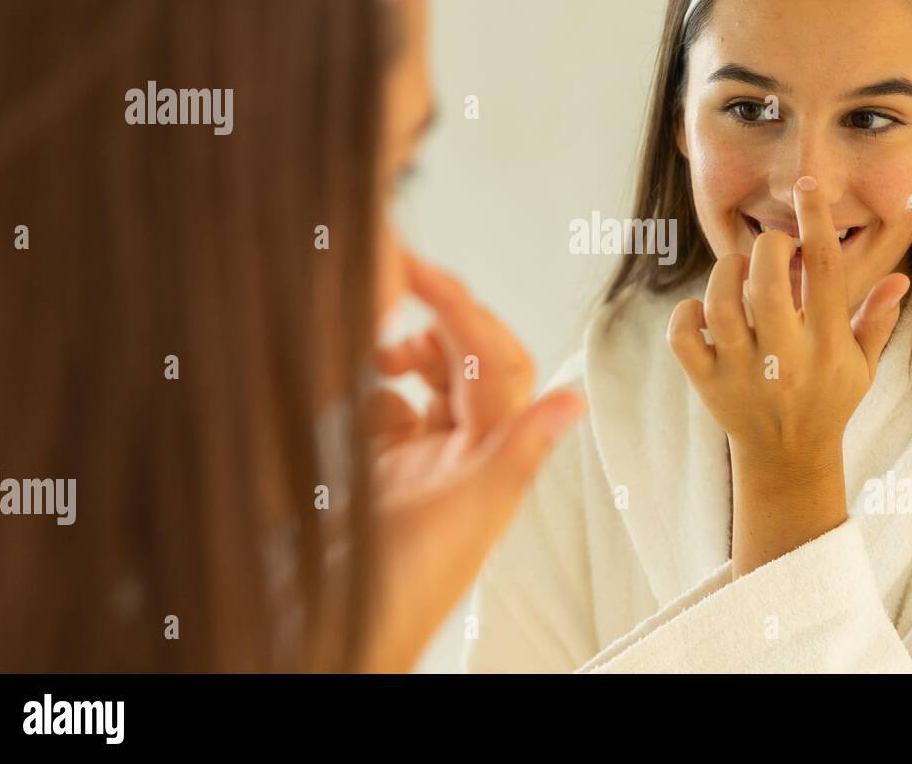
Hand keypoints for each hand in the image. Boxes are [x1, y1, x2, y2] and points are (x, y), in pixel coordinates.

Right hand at [359, 247, 582, 670]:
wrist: (337, 637)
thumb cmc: (405, 590)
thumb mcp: (465, 516)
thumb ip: (515, 455)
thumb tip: (574, 401)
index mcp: (490, 460)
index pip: (497, 364)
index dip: (467, 312)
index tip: (429, 274)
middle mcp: (464, 458)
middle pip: (466, 366)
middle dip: (439, 321)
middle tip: (399, 280)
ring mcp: (423, 466)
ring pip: (429, 386)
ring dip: (408, 355)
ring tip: (376, 350)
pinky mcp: (384, 477)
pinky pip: (390, 415)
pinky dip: (375, 393)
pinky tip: (353, 395)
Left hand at [666, 176, 908, 574]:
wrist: (788, 461)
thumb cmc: (827, 401)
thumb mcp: (862, 366)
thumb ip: (876, 320)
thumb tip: (901, 278)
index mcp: (828, 344)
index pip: (825, 271)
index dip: (815, 222)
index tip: (805, 189)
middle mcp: (787, 358)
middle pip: (768, 283)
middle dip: (767, 249)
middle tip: (770, 248)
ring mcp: (742, 373)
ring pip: (721, 305)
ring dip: (725, 274)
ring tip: (737, 271)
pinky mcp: (707, 384)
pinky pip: (683, 337)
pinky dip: (686, 313)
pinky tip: (703, 311)